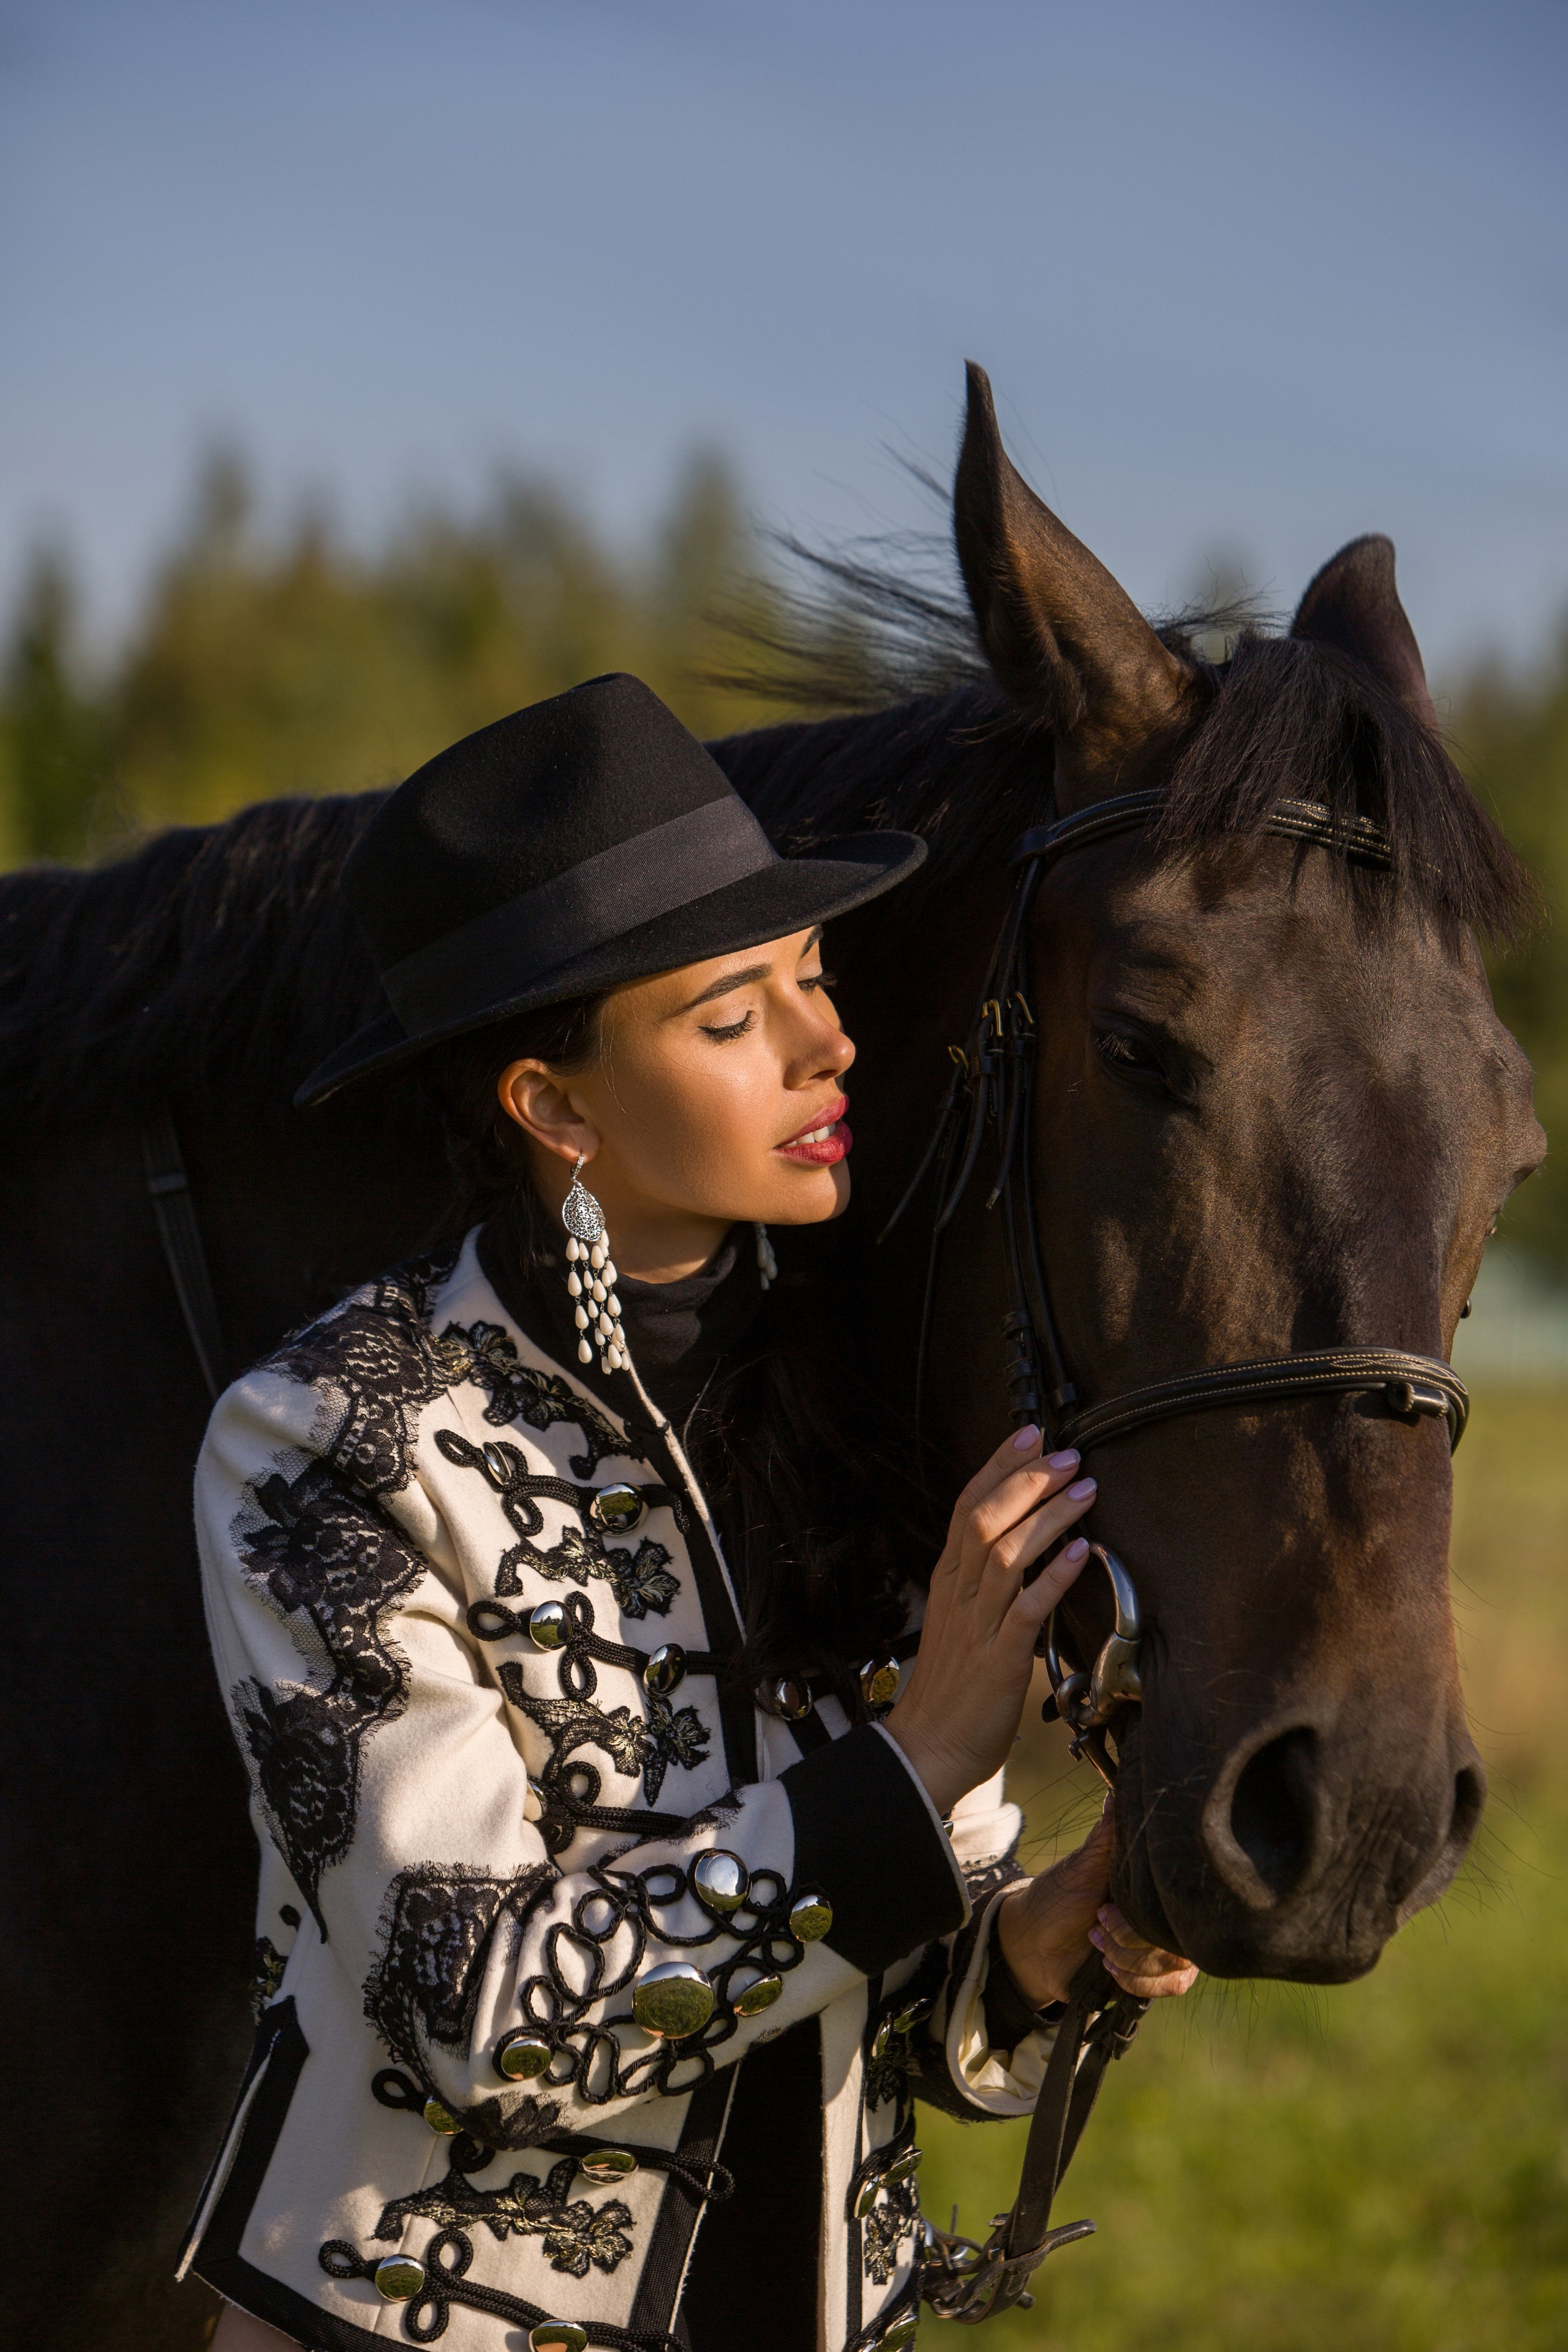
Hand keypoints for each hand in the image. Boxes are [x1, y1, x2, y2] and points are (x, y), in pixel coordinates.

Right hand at [883, 1424, 1098, 1817]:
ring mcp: (978, 1624)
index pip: (968, 1505)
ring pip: (1007, 1554)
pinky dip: (1056, 1576)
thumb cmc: (953, 1687)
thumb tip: (1025, 1540)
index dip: (999, 1465)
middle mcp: (960, 1593)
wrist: (928, 1749)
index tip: (1031, 1433)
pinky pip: (1028, 1609)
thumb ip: (986, 1581)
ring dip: (1048, 1517)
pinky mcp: (999, 1659)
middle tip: (1068, 1455)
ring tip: (1084, 1491)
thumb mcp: (963, 1619)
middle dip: (1028, 1480)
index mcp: (949, 1579)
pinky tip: (1083, 1553)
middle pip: (986, 1519)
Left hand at [995, 1800, 1198, 2006]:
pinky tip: (1111, 1970)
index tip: (1105, 1906)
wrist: (1034, 1947)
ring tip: (1097, 1944)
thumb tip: (1117, 1789)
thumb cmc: (1058, 1898)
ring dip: (1132, 1959)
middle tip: (1097, 1924)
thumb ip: (1107, 1835)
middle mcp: (1165, 1912)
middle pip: (1182, 1933)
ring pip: (1178, 1962)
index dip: (1148, 1905)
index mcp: (1152, 1881)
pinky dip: (1139, 1980)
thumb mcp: (1082, 1866)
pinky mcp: (1159, 1976)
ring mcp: (1166, 1945)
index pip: (1182, 1887)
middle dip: (1133, 1936)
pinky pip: (1173, 1985)